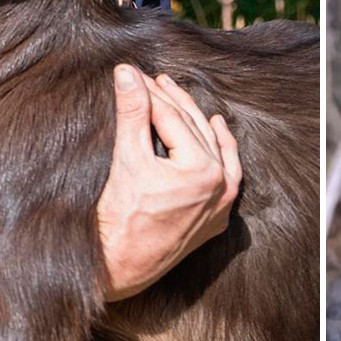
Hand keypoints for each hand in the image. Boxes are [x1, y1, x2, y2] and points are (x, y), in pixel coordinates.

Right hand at [97, 65, 240, 301]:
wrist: (116, 268)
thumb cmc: (117, 217)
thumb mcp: (125, 158)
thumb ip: (132, 112)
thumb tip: (127, 72)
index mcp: (202, 170)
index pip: (172, 118)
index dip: (150, 92)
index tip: (135, 74)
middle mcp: (220, 186)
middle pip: (194, 130)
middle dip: (171, 101)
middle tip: (153, 79)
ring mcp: (221, 204)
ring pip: (213, 149)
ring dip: (197, 121)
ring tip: (181, 96)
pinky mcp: (216, 218)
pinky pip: (224, 175)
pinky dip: (220, 151)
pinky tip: (213, 131)